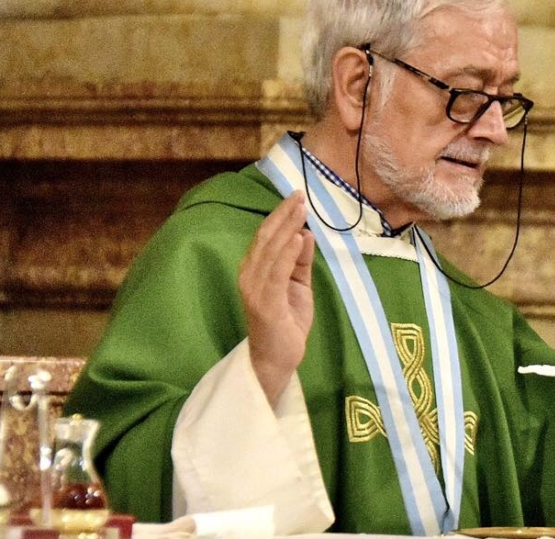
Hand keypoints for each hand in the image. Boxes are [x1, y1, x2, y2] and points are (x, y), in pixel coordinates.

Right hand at [238, 191, 315, 405]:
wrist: (276, 359)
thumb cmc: (286, 323)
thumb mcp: (297, 286)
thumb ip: (299, 262)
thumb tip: (305, 233)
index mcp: (254, 270)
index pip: (266, 236)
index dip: (280, 216)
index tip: (297, 198)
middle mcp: (249, 275)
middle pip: (266, 238)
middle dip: (284, 215)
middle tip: (300, 195)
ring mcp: (255, 289)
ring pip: (271, 251)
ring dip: (287, 228)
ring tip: (301, 209)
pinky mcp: (265, 303)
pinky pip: (277, 273)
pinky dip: (287, 254)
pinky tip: (298, 237)